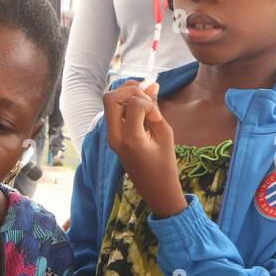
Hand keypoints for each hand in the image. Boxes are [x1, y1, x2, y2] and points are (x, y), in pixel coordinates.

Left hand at [102, 82, 185, 217]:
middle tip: (146, 93)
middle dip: (129, 89)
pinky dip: (125, 104)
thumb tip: (153, 85)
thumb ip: (156, 109)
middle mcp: (115, 137)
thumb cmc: (165, 164)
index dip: (148, 102)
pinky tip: (141, 107)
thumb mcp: (165, 134)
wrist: (155, 190)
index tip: (157, 115)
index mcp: (130, 139)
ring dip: (126, 95)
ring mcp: (111, 137)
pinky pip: (113, 113)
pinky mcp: (112, 137)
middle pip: (110, 98)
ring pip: (109, 103)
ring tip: (146, 99)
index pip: (133, 104)